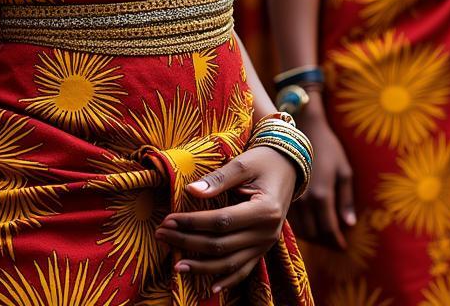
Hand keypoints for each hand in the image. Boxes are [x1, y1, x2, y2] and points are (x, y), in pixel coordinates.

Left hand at [155, 146, 295, 293]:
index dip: (193, 223)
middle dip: (188, 242)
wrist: (287, 167)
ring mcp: (266, 244)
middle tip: (161, 235)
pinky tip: (209, 287)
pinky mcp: (263, 248)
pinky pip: (244, 269)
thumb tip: (191, 191)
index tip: (169, 220)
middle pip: (222, 245)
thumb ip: (218, 180)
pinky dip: (227, 280)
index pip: (221, 221)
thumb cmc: (263, 161)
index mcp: (265, 210)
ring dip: (201, 266)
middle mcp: (268, 232)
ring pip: (230, 263)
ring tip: (176, 265)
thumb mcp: (242, 164)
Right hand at [293, 104, 355, 248]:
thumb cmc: (328, 147)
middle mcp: (304, 200)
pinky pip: (290, 219)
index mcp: (322, 195)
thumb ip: (346, 200)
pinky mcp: (282, 192)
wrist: (302, 128)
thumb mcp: (344, 170)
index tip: (343, 247)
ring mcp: (290, 196)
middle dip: (325, 241)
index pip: (329, 229)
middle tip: (334, 242)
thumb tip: (349, 225)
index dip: (336, 242)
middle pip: (313, 234)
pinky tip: (308, 223)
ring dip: (312, 236)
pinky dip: (300, 226)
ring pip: (300, 229)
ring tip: (322, 234)